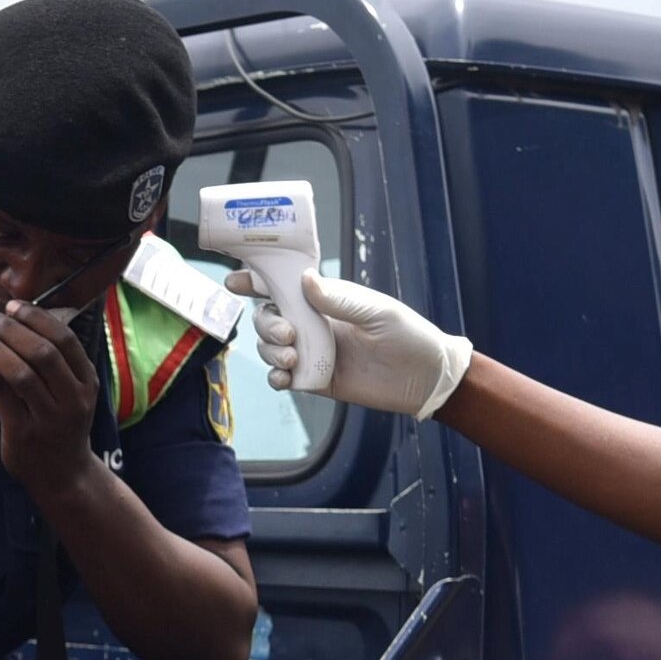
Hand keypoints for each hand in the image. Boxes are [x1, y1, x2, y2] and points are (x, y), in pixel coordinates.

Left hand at [0, 299, 98, 492]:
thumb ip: (56, 362)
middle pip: (42, 353)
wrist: (64, 475)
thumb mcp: (73, 394)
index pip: (65, 340)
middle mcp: (72, 400)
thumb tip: (16, 320)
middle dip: (12, 329)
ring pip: (19, 373)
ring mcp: (48, 419)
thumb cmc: (63, 426)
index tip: (13, 306)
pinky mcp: (22, 433)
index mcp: (87, 383)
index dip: (37, 318)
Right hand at [228, 263, 469, 417]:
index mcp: (326, 300)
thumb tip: (305, 279)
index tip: (236, 281)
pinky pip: (283, 378)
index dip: (257, 282)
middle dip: (267, 325)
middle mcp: (314, 324)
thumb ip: (338, 300)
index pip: (284, 286)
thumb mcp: (376, 312)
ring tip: (292, 359)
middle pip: (269, 318)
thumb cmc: (407, 335)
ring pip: (270, 348)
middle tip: (288, 336)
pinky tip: (284, 378)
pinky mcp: (316, 380)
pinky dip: (276, 377)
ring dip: (270, 352)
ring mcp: (312, 352)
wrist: (425, 378)